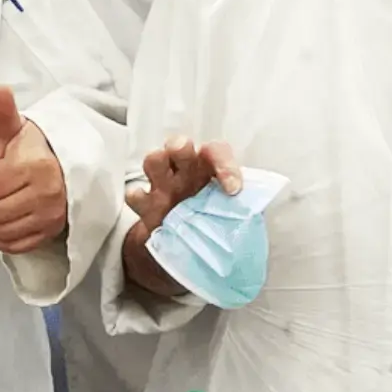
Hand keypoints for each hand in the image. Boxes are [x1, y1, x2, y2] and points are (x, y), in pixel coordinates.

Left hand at [0, 85, 68, 254]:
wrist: (65, 165)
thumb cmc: (30, 148)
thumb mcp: (14, 129)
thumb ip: (3, 113)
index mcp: (32, 166)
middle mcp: (45, 193)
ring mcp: (51, 215)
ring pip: (3, 232)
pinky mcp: (52, 231)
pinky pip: (17, 246)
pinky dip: (0, 240)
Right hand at [116, 136, 241, 300]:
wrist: (188, 246)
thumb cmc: (214, 221)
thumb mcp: (235, 214)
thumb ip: (243, 209)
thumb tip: (257, 214)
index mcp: (210, 169)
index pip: (216, 152)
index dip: (225, 166)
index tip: (233, 191)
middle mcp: (185, 171)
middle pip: (178, 144)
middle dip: (180, 146)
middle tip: (184, 154)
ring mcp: (163, 186)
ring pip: (154, 160)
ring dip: (157, 163)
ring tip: (165, 182)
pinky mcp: (145, 205)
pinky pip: (134, 193)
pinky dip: (138, 196)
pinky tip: (149, 208)